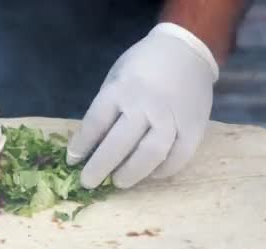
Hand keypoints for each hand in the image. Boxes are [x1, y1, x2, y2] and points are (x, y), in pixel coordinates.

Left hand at [66, 23, 218, 188]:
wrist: (187, 50)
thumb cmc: (143, 65)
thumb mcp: (116, 77)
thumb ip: (106, 109)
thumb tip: (91, 146)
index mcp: (121, 89)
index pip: (95, 123)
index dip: (81, 146)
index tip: (72, 161)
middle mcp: (145, 105)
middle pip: (119, 145)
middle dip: (99, 168)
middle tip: (88, 182)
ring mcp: (171, 117)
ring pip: (150, 155)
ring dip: (131, 173)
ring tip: (118, 182)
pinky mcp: (193, 127)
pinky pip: (178, 157)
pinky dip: (163, 170)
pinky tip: (151, 173)